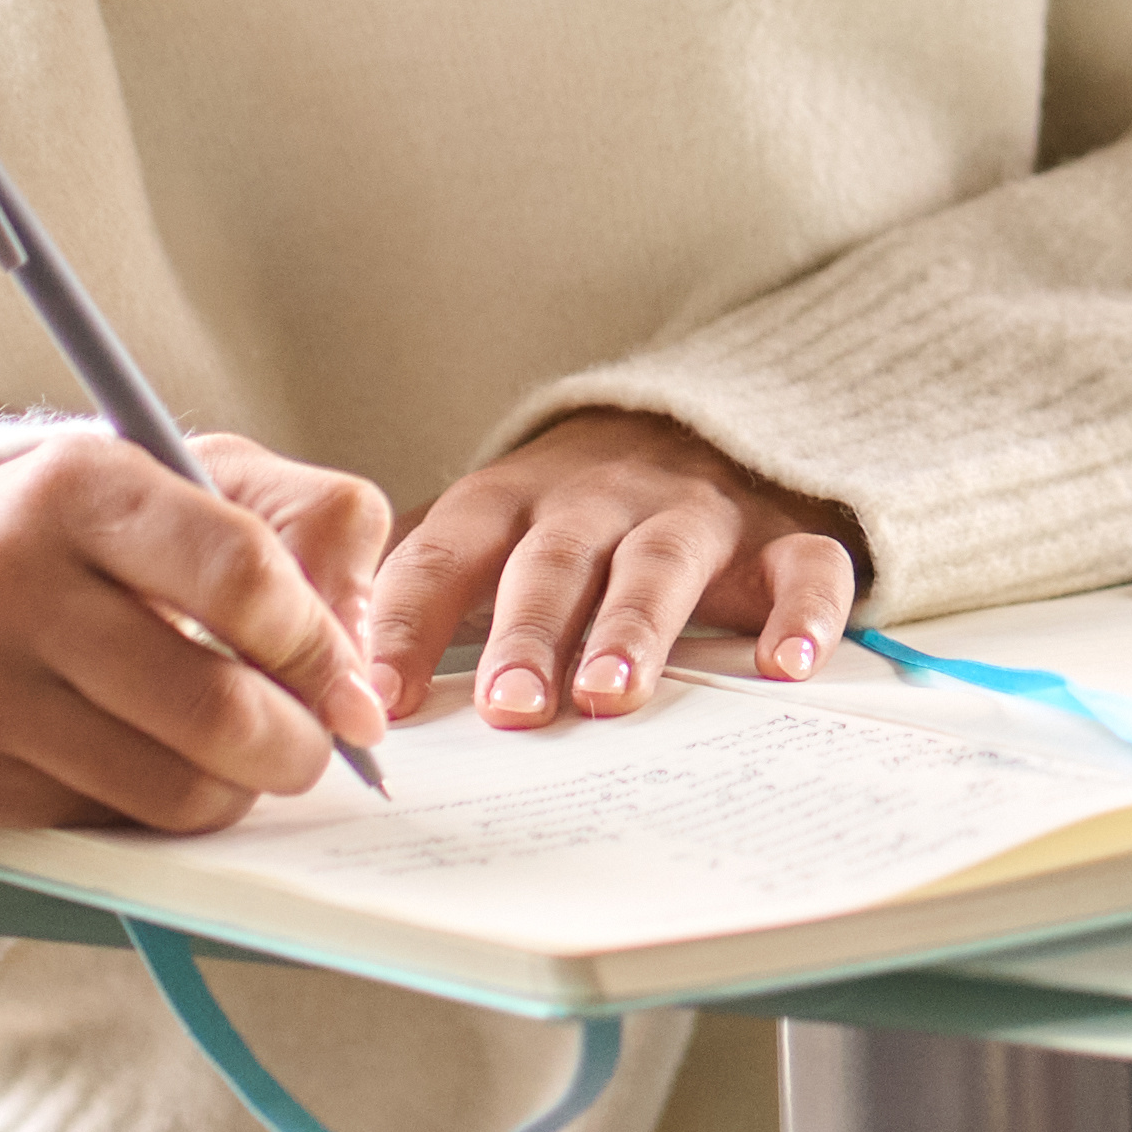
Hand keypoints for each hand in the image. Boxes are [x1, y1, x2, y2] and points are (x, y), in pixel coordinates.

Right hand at [0, 429, 392, 833]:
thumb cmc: (67, 536)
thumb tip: (360, 640)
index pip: (242, 574)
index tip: (352, 687)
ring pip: (170, 787)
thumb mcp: (185, 475)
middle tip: (315, 744)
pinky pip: (107, 823)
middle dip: (298, 744)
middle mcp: (11, 583)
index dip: (320, 646)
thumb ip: (304, 519)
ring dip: (237, 790)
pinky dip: (158, 811)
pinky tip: (153, 766)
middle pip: (214, 704)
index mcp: (81, 485)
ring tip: (242, 758)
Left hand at [360, 408, 861, 729]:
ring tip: (611, 694)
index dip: (409, 622)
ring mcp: (693, 516)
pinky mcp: (778, 538)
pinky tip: (785, 666)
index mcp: (513, 503)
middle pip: (556, 563)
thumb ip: (422, 592)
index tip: (378, 696)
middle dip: (527, 633)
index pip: (446, 555)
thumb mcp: (488, 531)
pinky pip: (802, 569)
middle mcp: (599, 503)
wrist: (699, 424)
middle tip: (507, 707)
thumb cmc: (569, 513)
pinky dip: (802, 615)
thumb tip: (329, 674)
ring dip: (633, 628)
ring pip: (661, 565)